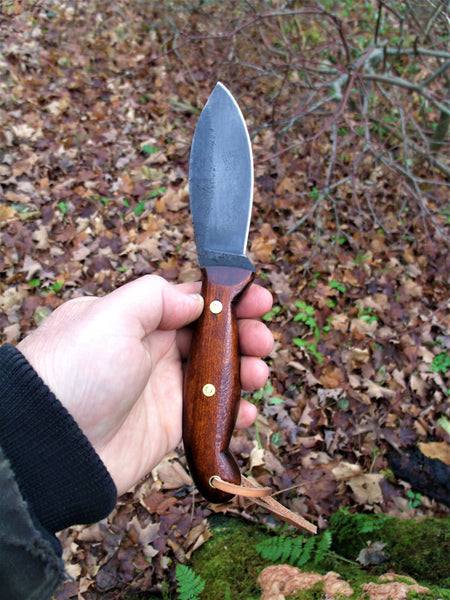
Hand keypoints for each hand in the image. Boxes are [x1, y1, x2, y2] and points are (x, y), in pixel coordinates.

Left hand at [18, 275, 272, 494]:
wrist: (52, 446)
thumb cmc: (74, 373)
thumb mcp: (109, 315)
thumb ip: (155, 297)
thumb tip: (193, 299)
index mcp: (137, 320)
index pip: (191, 302)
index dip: (227, 300)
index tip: (258, 298)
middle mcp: (151, 352)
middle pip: (211, 338)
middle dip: (242, 335)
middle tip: (262, 340)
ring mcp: (162, 390)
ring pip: (216, 374)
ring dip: (243, 370)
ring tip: (257, 372)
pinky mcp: (170, 426)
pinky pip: (210, 415)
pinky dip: (232, 412)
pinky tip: (244, 410)